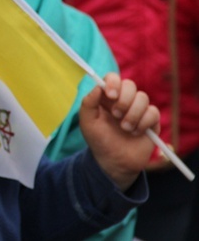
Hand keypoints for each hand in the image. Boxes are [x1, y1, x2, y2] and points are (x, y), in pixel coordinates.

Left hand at [79, 73, 159, 190]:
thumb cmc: (99, 140)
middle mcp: (123, 100)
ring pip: (143, 98)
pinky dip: (143, 123)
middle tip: (116, 115)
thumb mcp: (87, 122)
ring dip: (132, 114)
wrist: (114, 162)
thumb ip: (88, 103)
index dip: (113, 82)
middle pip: (130, 84)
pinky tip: (135, 133)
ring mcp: (138, 109)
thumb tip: (98, 87)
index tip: (110, 95)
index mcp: (107, 97)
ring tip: (124, 128)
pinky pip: (153, 112)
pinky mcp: (151, 120)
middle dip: (124, 100)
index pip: (112, 77)